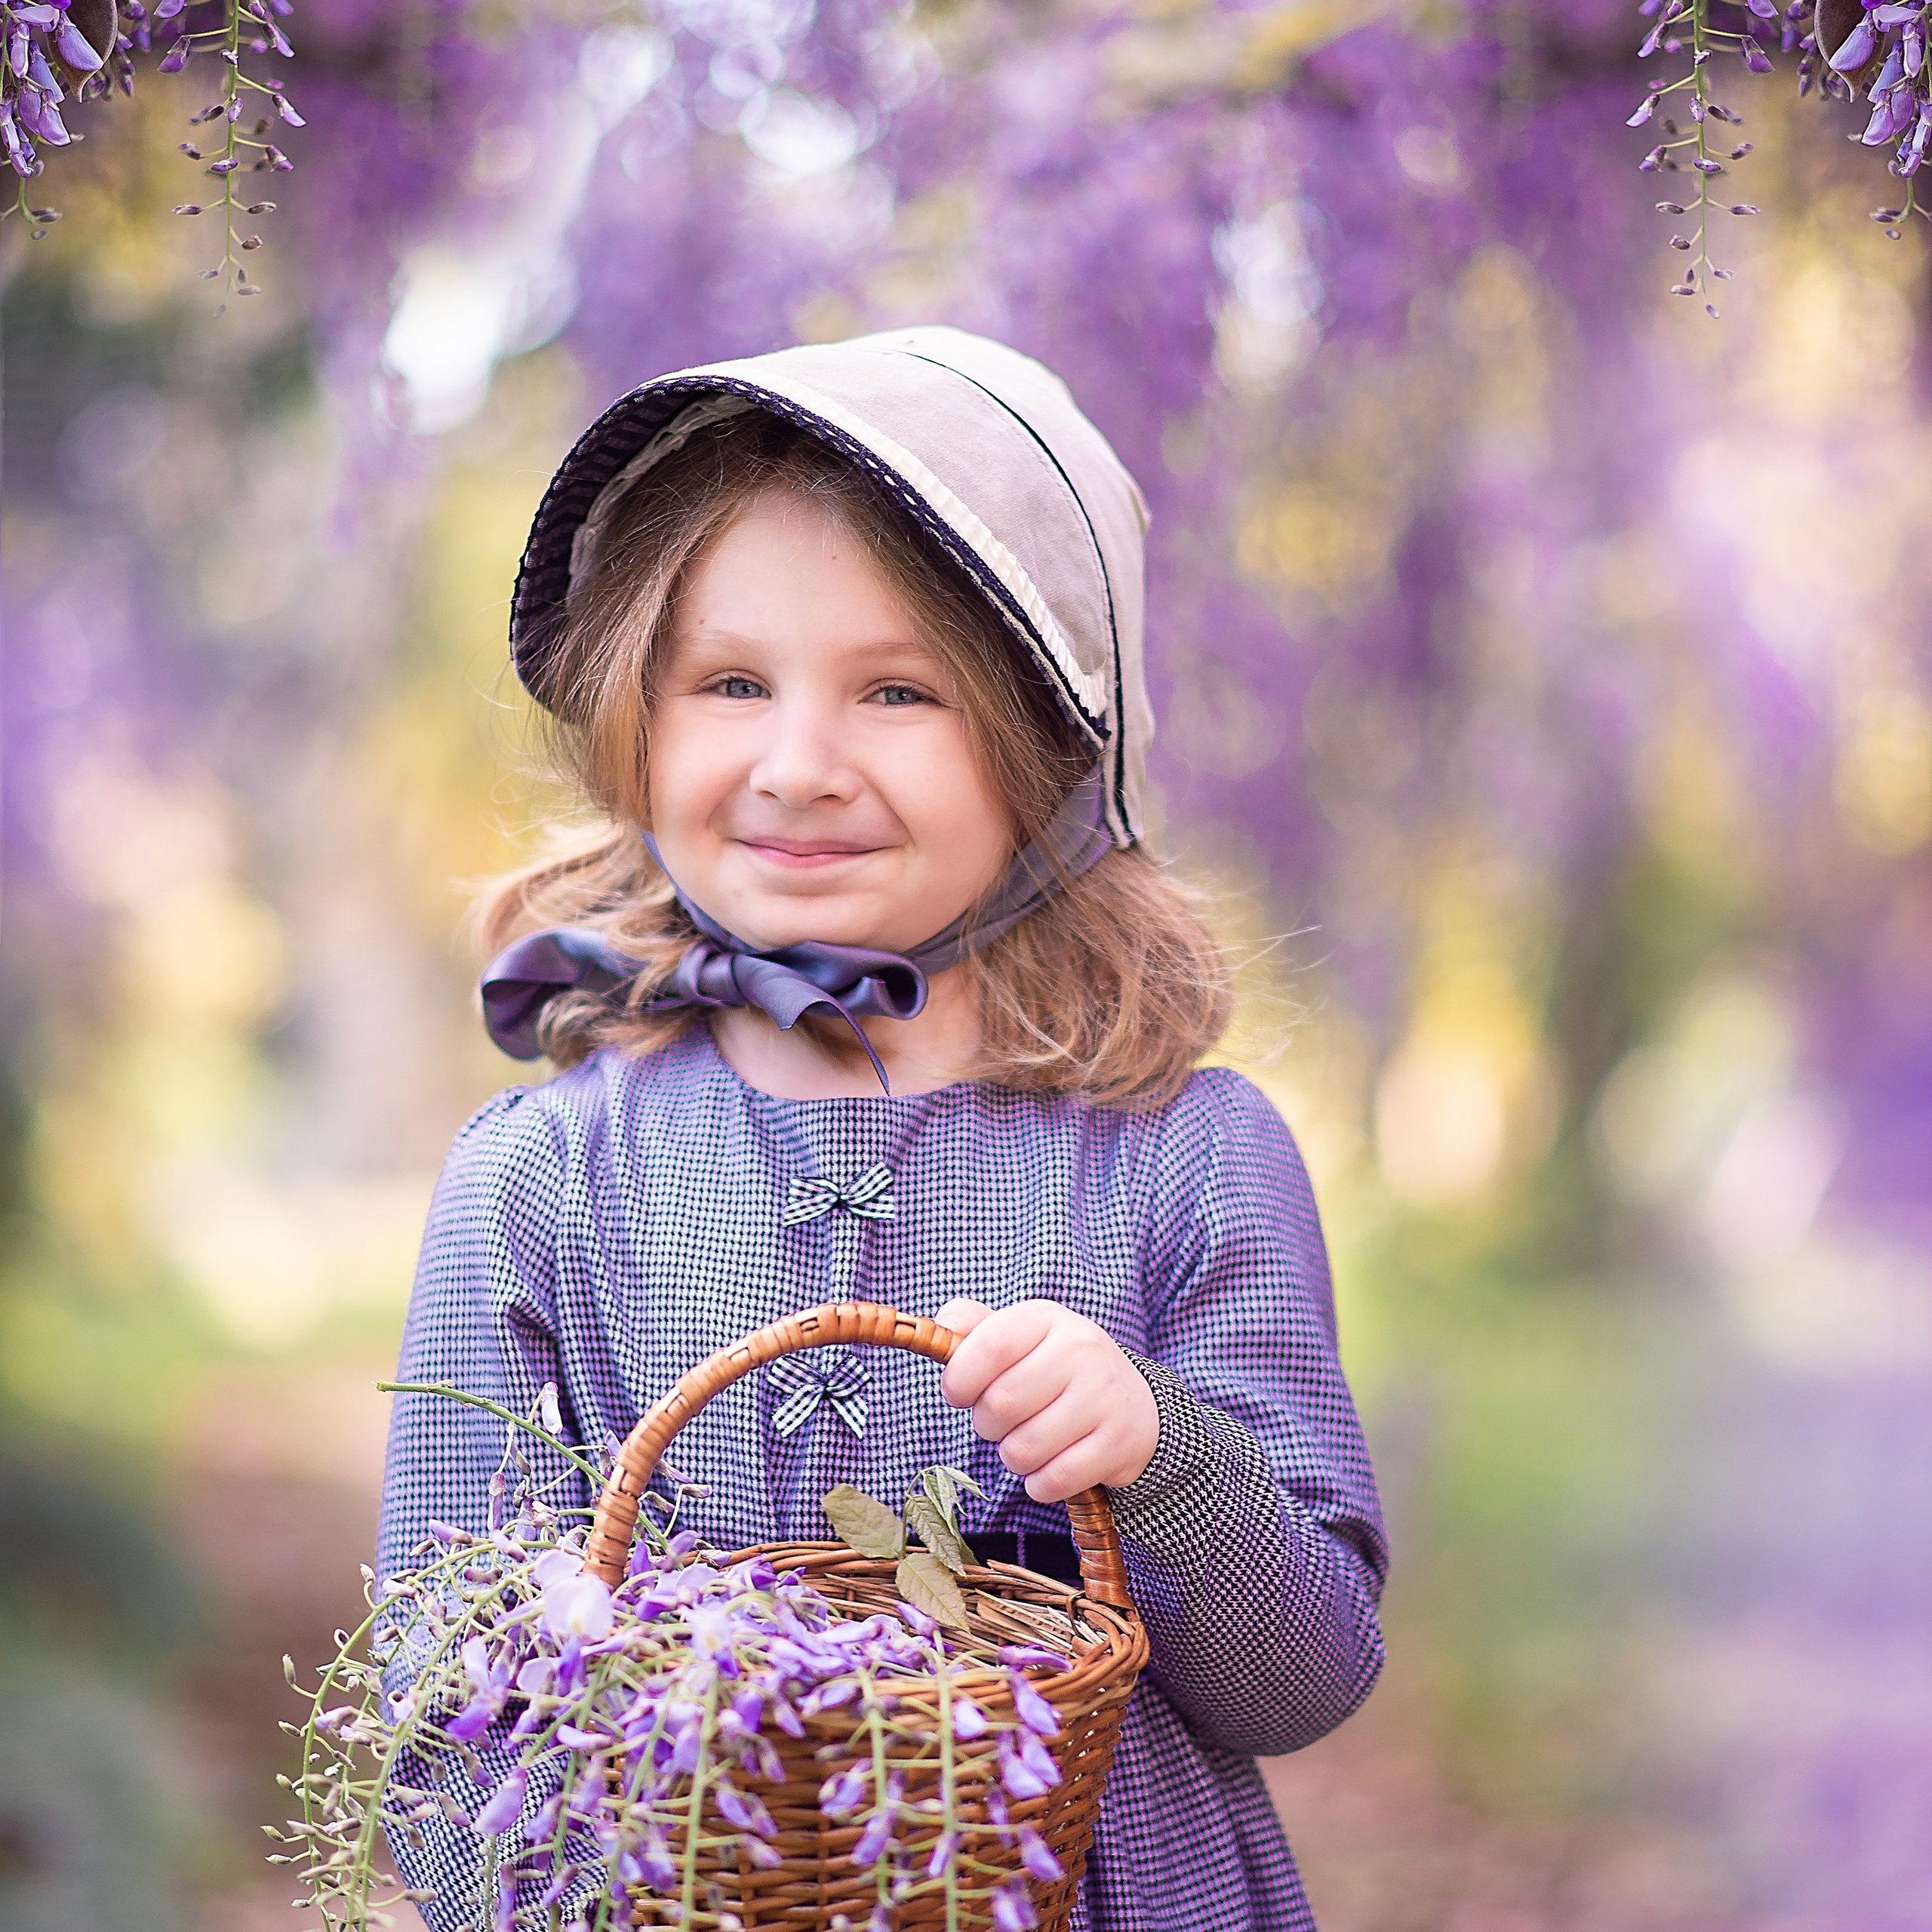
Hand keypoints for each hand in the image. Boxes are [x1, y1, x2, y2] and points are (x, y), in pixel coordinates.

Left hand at [932, 1298, 1158, 1502]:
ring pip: (1024, 1449)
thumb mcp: (1021, 1338)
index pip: (990, 1345)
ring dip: (1014, 1456)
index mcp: (1047, 1318)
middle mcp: (1081, 1350)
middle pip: (1001, 1404)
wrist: (1134, 1406)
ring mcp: (1104, 1397)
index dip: (960, 1378)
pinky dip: (1040, 1484)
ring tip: (1030, 1441)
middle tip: (1002, 1421)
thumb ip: (974, 1328)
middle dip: (987, 1424)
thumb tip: (942, 1327)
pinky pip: (1053, 1480)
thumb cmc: (1055, 1371)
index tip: (958, 1394)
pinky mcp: (1118, 1444)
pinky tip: (1052, 1465)